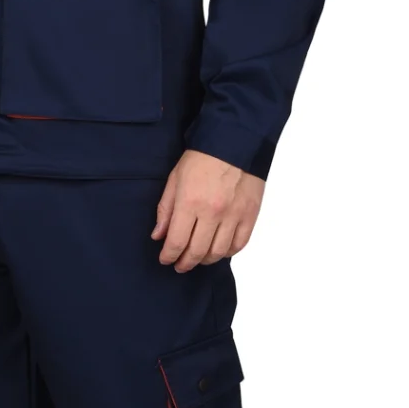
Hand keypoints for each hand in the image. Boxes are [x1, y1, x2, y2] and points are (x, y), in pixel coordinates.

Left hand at [151, 149, 264, 269]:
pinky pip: (239, 244)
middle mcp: (213, 212)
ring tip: (198, 259)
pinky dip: (228, 252)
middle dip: (185, 263)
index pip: (177, 242)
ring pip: (219, 252)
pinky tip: (219, 250)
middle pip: (197, 252)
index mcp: (190, 203)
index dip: (168, 256)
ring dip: (205, 260)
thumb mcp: (175, 179)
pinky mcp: (250, 215)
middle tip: (179, 265)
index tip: (165, 259)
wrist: (235, 142)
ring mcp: (234, 215)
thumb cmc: (202, 158)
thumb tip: (158, 235)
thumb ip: (166, 209)